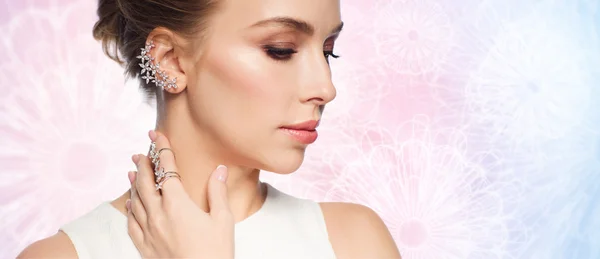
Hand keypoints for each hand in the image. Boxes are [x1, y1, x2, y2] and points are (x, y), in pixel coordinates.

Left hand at [126, 130, 233, 257]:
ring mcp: (149, 231)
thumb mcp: (223, 220)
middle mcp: (158, 214)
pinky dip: (129, 208)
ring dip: (133, 183)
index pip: (166, 170)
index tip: (156, 135)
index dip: (161, 150)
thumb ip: (217, 192)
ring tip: (131, 171)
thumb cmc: (215, 253)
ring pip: (135, 200)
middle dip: (143, 164)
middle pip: (145, 182)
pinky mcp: (144, 247)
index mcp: (178, 204)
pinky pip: (131, 223)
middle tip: (140, 152)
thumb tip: (218, 169)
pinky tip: (129, 203)